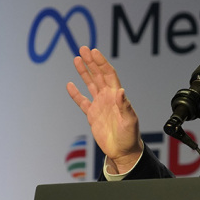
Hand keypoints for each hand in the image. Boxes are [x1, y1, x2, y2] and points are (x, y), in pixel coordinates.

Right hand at [66, 46, 142, 173]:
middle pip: (98, 75)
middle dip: (91, 62)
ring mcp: (100, 105)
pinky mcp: (93, 115)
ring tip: (76, 59)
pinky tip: (70, 84)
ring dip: (84, 72)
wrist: (123, 151)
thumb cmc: (130, 136)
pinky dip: (76, 93)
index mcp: (117, 96)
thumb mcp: (130, 121)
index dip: (101, 63)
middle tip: (83, 49)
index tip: (94, 51)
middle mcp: (108, 97)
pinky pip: (82, 102)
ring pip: (90, 84)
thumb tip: (121, 90)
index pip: (108, 74)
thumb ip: (125, 106)